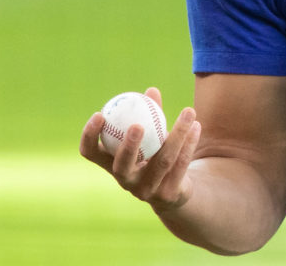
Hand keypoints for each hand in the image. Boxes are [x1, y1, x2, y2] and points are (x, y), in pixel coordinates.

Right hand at [80, 86, 201, 210]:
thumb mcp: (150, 136)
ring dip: (177, 134)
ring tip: (188, 111)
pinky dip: (189, 143)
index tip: (100, 114)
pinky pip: (180, 165)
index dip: (90, 136)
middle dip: (128, 146)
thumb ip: (150, 115)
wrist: (175, 191)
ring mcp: (146, 190)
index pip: (91, 153)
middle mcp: (125, 180)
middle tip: (137, 125)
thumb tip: (151, 91)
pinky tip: (196, 126)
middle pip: (122, 166)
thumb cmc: (155, 155)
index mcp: (112, 164)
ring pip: (162, 161)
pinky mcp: (168, 194)